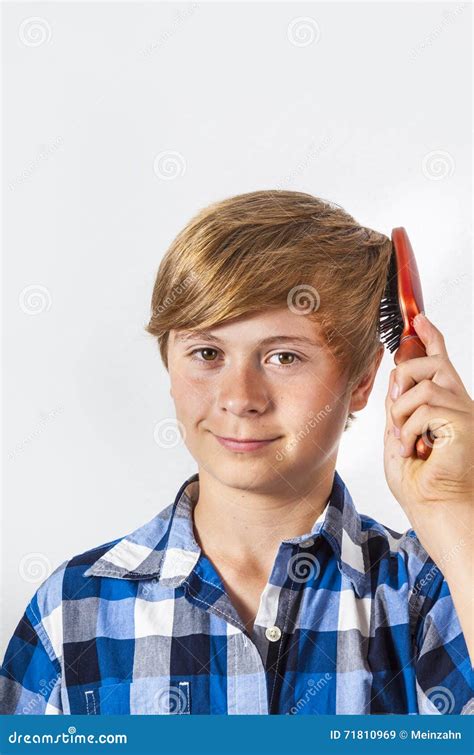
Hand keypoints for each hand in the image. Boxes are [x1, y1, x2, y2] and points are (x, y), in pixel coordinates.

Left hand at [384, 313, 472, 566]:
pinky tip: (415, 450)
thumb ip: (400, 408)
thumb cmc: (422, 485)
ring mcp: (465, 413)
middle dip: (404, 375)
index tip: (419, 320)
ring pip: (420, 385)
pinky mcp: (463, 423)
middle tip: (396, 405)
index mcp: (446, 408)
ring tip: (407, 443)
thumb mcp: (400, 438)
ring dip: (401, 415)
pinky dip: (408, 429)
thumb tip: (396, 379)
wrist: (437, 513)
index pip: (440, 362)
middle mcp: (460, 405)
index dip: (431, 338)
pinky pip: (423, 406)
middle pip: (431, 363)